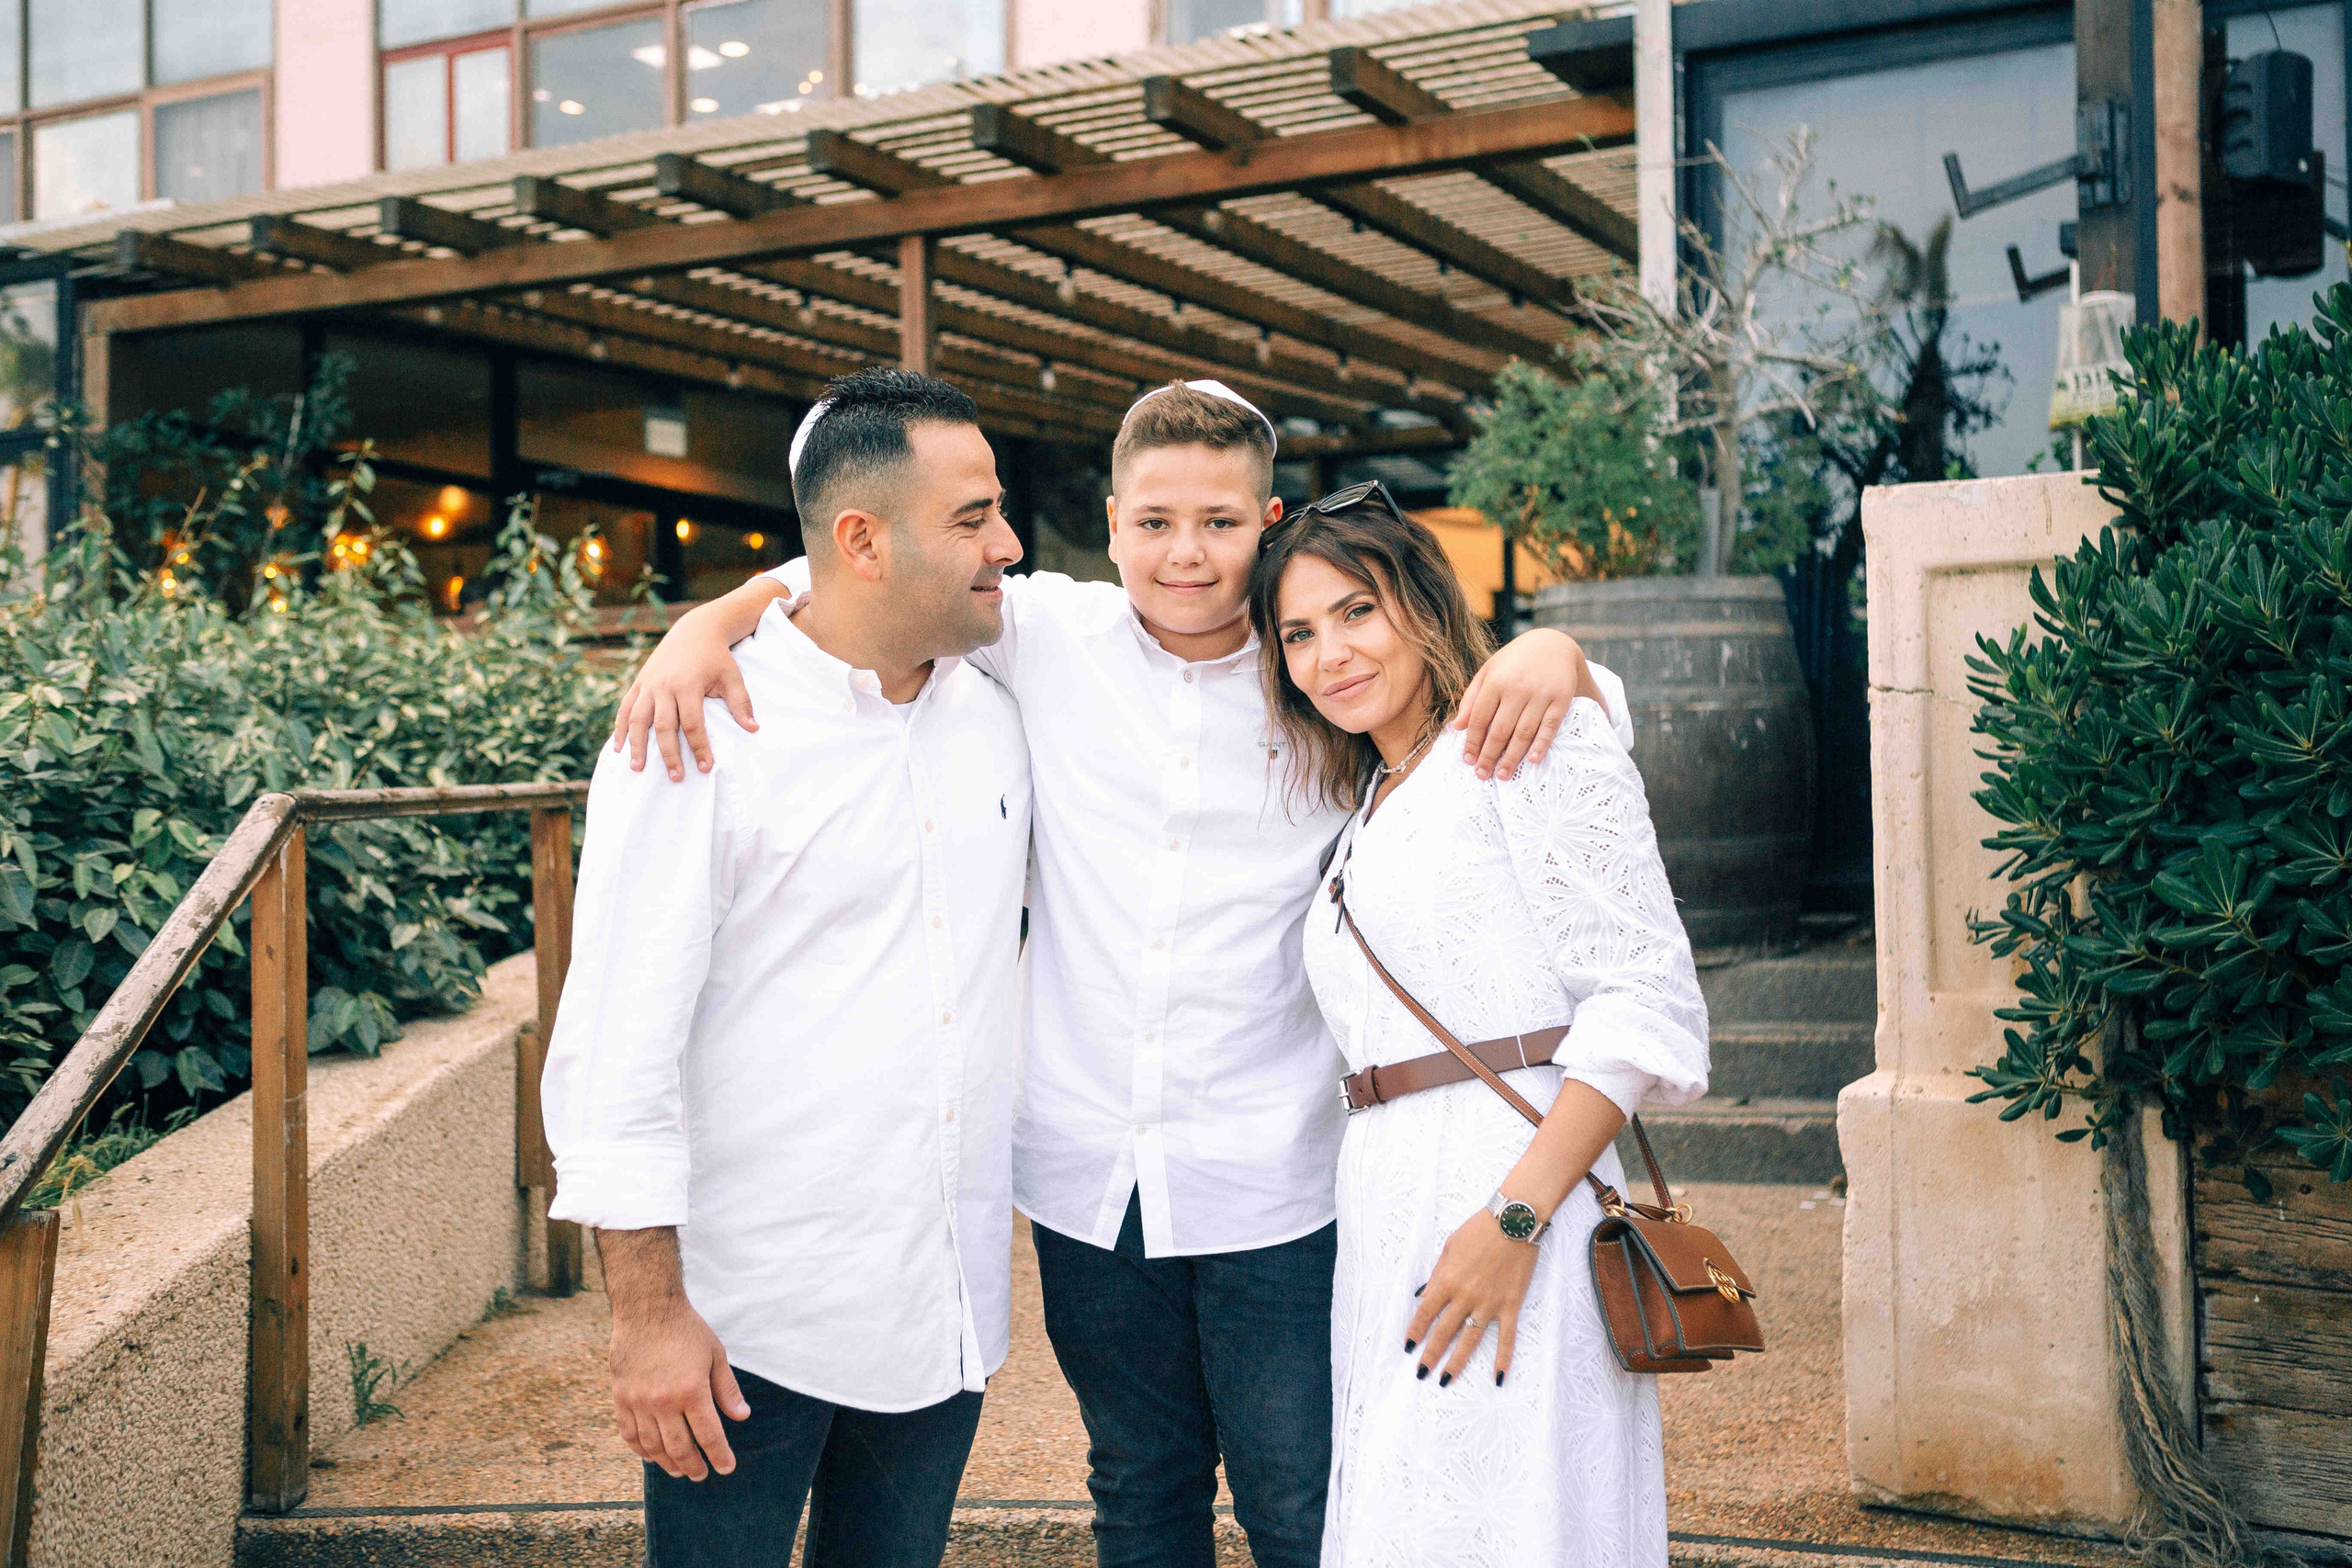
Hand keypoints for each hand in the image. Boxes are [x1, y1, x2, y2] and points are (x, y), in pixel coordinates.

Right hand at [609, 1298, 750, 1480]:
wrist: (647, 1309)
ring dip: (668, 1464)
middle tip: (701, 1475)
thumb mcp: (715, 1354)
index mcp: (691, 1390)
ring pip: (653, 1447)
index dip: (719, 1455)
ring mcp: (639, 1401)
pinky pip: (629, 1434)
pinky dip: (641, 1450)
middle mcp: (663, 1401)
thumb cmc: (685, 1330)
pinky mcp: (621, 1398)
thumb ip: (727, 1389)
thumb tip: (742, 1417)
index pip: (708, 1435)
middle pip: (679, 1448)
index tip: (726, 1468)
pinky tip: (652, 1456)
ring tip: (679, 1471)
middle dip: (693, 1466)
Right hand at [610, 614, 756, 780]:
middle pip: (664, 726)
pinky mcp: (639, 683)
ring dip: (637, 745)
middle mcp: (664, 686)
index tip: (705, 767)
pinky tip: (618, 748)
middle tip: (675, 777)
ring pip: (638, 719)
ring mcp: (648, 684)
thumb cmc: (717, 657)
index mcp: (688, 685)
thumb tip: (753, 729)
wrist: (695, 630)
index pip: (692, 724)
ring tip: (637, 769)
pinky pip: (625, 708)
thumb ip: (741, 703)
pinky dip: (620, 728)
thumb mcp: (732, 677)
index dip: (698, 747)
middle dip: (669, 754)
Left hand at [1405, 1205, 1540, 1386]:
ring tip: (1445, 1380)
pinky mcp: (1509, 1305)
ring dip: (1456, 1362)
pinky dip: (1503, 1359)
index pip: (1425, 1312)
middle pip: (1444, 1332)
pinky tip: (1498, 1378)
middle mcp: (1465, 1296)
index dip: (1415, 1331)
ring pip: (1470, 1340)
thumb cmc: (1479, 1230)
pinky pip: (1506, 1337)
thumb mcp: (1449, 1248)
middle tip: (1421, 1372)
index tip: (1408, 1346)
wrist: (1513, 1222)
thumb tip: (1425, 1296)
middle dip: (1430, 1354)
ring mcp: (1488, 1304)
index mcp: (1447, 1280)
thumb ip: (1437, 1275)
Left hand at [1451, 628, 1602, 780]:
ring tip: (1502, 775)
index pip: (1480, 718)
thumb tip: (1457, 727)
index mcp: (1496, 681)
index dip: (1472, 742)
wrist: (1554, 644)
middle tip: (1482, 775)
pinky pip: (1550, 726)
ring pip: (1523, 732)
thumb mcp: (1489, 671)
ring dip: (1512, 757)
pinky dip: (1541, 745)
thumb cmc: (1514, 661)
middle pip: (1500, 730)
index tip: (1468, 760)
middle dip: (1489, 755)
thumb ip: (1471, 697)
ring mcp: (1540, 694)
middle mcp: (1517, 688)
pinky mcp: (1561, 699)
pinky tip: (1532, 760)